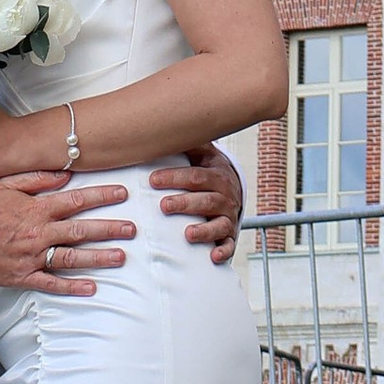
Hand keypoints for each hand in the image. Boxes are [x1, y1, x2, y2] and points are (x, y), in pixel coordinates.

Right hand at [0, 170, 136, 293]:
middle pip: (81, 230)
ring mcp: (33, 256)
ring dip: (98, 257)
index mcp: (37, 209)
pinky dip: (72, 286)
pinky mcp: (24, 276)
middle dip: (109, 228)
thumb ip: (37, 178)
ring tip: (121, 256)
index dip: (101, 196)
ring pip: (72, 256)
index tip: (122, 193)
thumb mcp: (6, 185)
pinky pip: (52, 283)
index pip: (76, 200)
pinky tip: (92, 287)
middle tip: (132, 229)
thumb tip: (65, 174)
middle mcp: (39, 232)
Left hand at [152, 146, 245, 266]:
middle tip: (164, 206)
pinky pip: (230, 245)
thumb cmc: (206, 171)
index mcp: (216, 175)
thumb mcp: (201, 154)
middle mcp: (225, 196)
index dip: (174, 178)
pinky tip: (213, 256)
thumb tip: (162, 126)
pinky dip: (223, 251)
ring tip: (187, 234)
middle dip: (185, 203)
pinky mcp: (229, 236)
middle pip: (207, 200)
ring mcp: (228, 217)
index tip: (152, 180)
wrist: (231, 190)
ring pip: (219, 224)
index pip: (196, 176)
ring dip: (204, 230)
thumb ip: (187, 144)